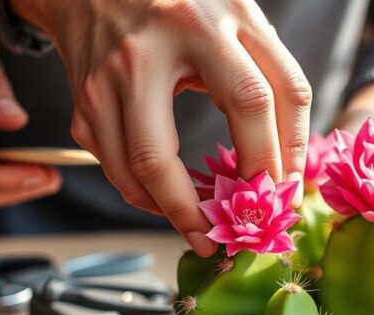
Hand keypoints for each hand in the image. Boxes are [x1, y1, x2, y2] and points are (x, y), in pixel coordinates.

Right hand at [12, 0, 311, 255]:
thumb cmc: (189, 10)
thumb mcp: (239, 23)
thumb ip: (271, 82)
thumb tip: (288, 172)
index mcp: (214, 19)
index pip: (260, 99)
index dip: (278, 157)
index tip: (283, 194)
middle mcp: (157, 44)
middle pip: (168, 150)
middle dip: (208, 203)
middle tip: (232, 233)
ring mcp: (113, 73)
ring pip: (137, 166)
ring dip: (170, 211)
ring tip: (199, 230)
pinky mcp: (84, 97)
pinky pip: (113, 163)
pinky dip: (141, 193)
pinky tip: (165, 199)